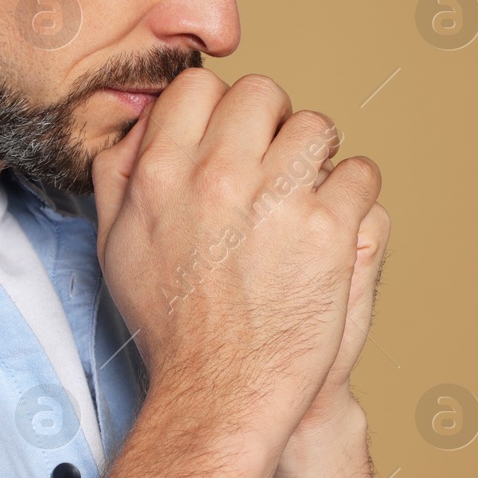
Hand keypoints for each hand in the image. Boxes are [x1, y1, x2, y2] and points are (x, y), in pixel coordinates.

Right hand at [92, 69, 381, 449]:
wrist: (221, 390)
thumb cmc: (172, 325)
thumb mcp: (116, 244)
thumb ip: (121, 175)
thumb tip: (144, 126)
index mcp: (163, 171)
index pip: (199, 87)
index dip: (220, 109)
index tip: (233, 137)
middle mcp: (219, 176)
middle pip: (262, 94)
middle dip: (272, 124)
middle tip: (275, 165)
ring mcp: (278, 200)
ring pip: (316, 126)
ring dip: (317, 156)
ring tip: (309, 195)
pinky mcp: (330, 230)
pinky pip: (360, 174)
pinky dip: (355, 195)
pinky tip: (336, 223)